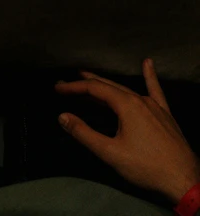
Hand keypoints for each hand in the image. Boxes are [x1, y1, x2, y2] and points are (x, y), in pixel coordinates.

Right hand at [56, 59, 199, 203]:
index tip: (57, 88)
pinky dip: (150, 77)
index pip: (94, 89)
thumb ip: (84, 133)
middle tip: (66, 84)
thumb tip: (63, 117)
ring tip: (89, 77)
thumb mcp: (110, 152)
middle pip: (108, 86)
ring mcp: (155, 106)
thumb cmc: (146, 166)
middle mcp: (140, 100)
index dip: (74, 87)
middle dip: (85, 84)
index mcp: (127, 106)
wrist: (184, 179)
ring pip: (126, 89)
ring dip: (106, 84)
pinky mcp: (165, 114)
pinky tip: (148, 63)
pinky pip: (155, 91)